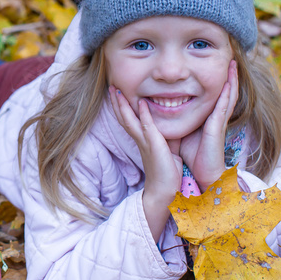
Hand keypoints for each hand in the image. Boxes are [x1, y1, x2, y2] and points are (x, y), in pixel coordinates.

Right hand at [109, 86, 182, 202]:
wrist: (166, 192)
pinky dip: (143, 114)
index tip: (117, 94)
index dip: (122, 107)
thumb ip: (165, 137)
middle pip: (123, 117)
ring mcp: (145, 142)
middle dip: (117, 102)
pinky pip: (147, 126)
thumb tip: (169, 126)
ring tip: (117, 91)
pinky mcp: (153, 145)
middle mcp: (140, 140)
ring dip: (123, 105)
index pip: (128, 120)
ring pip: (129, 120)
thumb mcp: (167, 151)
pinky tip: (141, 103)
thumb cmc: (168, 174)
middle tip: (111, 87)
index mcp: (142, 141)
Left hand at [179, 59, 238, 190]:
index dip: (216, 80)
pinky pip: (223, 106)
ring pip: (228, 95)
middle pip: (223, 91)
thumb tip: (163, 106)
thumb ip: (177, 119)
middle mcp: (214, 117)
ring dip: (231, 79)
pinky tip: (228, 80)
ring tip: (233, 62)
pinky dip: (228, 92)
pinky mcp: (217, 127)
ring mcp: (217, 121)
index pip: (213, 95)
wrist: (200, 175)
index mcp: (206, 118)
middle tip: (230, 57)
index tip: (215, 65)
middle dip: (228, 75)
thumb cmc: (190, 156)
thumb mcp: (181, 131)